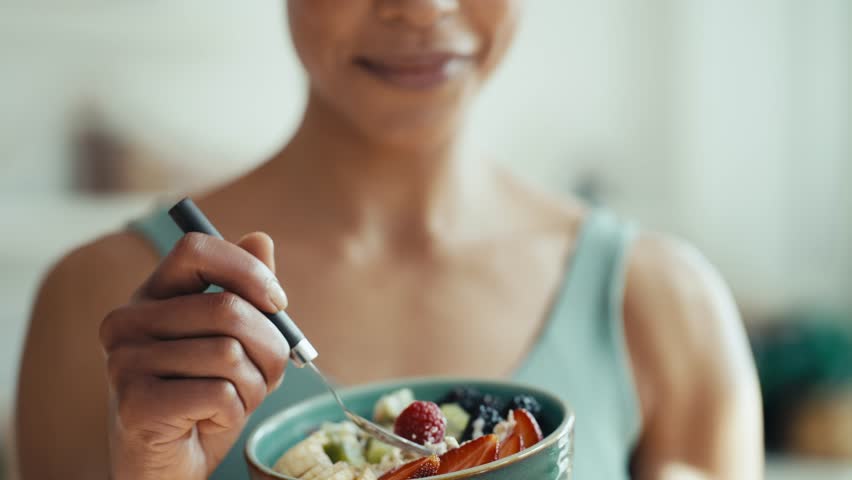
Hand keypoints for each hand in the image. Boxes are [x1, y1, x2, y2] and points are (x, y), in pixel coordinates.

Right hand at [99, 232, 289, 479]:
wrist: (170, 465)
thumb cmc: (205, 398)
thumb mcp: (237, 341)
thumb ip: (247, 293)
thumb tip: (260, 238)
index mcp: (152, 296)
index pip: (197, 249)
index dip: (247, 270)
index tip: (278, 302)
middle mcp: (127, 321)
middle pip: (227, 308)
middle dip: (269, 347)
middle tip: (266, 374)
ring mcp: (124, 362)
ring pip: (230, 354)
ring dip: (253, 386)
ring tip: (233, 401)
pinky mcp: (135, 402)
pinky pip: (220, 393)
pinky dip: (235, 411)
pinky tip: (211, 421)